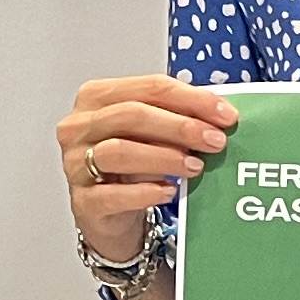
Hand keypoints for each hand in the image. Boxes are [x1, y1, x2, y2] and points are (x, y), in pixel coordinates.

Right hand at [56, 74, 235, 263]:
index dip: (191, 98)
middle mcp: (79, 127)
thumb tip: (219, 116)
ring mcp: (75, 164)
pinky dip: (146, 192)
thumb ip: (176, 118)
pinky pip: (114, 195)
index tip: (224, 114)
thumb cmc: (128, 165)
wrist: (105, 212)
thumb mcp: (150, 134)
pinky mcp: (83, 201)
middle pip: (132, 114)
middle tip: (214, 141)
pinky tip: (168, 191)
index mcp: (97, 97)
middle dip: (181, 126)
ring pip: (119, 151)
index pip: (149, 87)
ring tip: (195, 167)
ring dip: (164, 157)